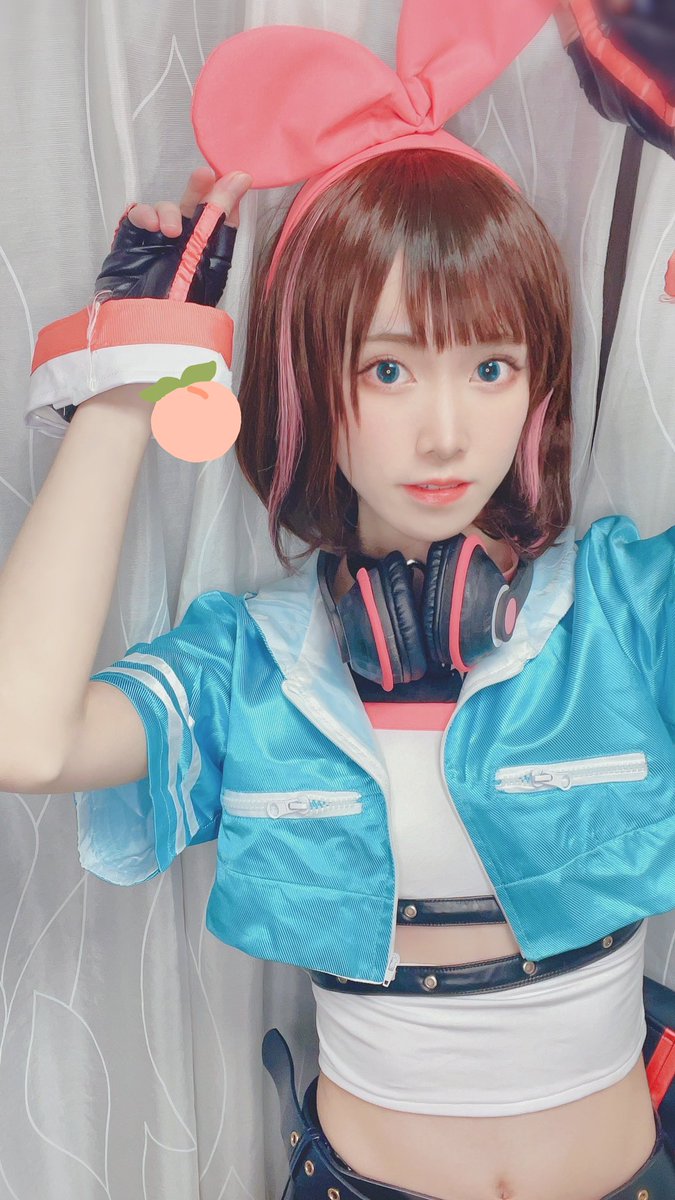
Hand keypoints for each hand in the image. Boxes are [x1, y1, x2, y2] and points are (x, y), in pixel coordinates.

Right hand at [93, 167, 253, 307]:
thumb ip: (222, 215)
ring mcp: (158, 243)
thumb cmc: (183, 300)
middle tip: (204, 177)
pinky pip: (138, 216)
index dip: (223, 194)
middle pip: (193, 206)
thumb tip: (241, 177)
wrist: (149, 323)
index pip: (219, 215)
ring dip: (169, 212)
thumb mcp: (210, 257)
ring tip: (172, 231)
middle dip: (198, 189)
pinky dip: (145, 214)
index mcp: (209, 252)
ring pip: (164, 209)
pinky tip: (151, 226)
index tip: (234, 178)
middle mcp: (185, 245)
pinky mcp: (133, 242)